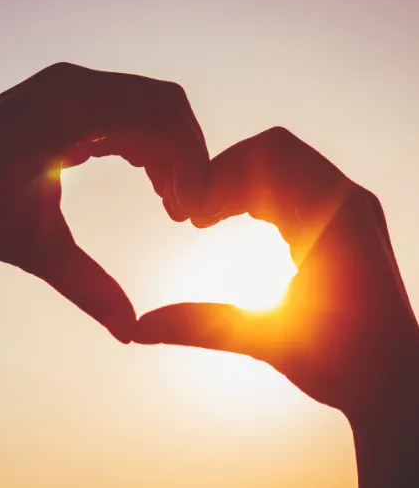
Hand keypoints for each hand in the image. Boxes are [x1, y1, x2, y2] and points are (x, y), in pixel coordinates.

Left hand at [0, 62, 208, 341]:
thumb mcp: (31, 248)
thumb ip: (86, 288)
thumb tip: (130, 332)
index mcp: (67, 107)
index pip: (161, 113)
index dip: (192, 159)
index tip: (195, 211)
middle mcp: (74, 87)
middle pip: (165, 107)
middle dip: (188, 158)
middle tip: (190, 214)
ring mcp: (71, 91)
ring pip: (151, 112)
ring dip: (171, 156)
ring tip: (174, 207)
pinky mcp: (70, 104)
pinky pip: (129, 118)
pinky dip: (150, 150)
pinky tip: (155, 187)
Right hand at [134, 127, 418, 485]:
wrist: (397, 381)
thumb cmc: (344, 365)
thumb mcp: (267, 341)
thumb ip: (200, 327)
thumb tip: (138, 329)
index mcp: (333, 220)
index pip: (267, 156)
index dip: (218, 175)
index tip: (189, 216)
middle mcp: (347, 201)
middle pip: (273, 148)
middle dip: (225, 172)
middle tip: (195, 214)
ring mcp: (350, 206)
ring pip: (284, 161)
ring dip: (241, 180)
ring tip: (209, 218)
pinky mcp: (346, 217)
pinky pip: (296, 181)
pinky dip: (260, 190)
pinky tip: (235, 219)